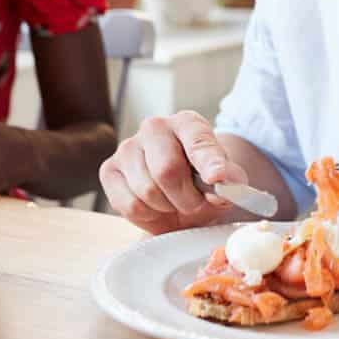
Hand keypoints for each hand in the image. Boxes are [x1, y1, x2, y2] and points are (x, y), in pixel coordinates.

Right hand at [99, 110, 249, 235]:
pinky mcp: (109, 170)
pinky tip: (154, 207)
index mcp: (188, 123)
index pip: (198, 141)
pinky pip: (129, 205)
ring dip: (166, 208)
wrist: (178, 193)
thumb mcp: (223, 180)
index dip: (208, 161)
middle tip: (195, 204)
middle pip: (167, 170)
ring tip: (173, 202)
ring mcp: (128, 147)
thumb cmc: (200, 182)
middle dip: (186, 199)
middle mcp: (154, 127)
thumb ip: (229, 179)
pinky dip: (147, 215)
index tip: (217, 178)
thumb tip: (223, 181)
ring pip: (147, 191)